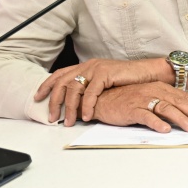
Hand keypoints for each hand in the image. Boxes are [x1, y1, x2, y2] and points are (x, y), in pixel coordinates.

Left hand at [36, 58, 167, 125]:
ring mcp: (96, 68)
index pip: (59, 75)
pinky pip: (90, 93)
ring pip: (74, 89)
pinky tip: (87, 117)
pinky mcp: (105, 74)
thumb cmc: (130, 80)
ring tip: (68, 122)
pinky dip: (87, 106)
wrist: (149, 73)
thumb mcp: (105, 83)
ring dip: (69, 108)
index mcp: (86, 66)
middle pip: (62, 83)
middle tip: (51, 117)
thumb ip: (91, 88)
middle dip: (54, 102)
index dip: (46, 86)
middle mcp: (88, 65)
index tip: (38, 98)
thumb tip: (77, 103)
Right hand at [89, 82, 187, 132]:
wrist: (102, 99)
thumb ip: (166, 104)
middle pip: (179, 103)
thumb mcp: (150, 98)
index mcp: (161, 88)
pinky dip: (156, 123)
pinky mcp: (131, 109)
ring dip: (181, 119)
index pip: (185, 98)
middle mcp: (154, 91)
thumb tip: (186, 116)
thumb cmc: (128, 100)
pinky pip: (146, 116)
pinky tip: (165, 129)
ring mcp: (143, 100)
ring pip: (166, 109)